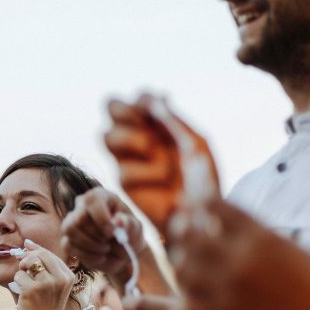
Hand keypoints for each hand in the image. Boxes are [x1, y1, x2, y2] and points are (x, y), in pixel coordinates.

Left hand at [13, 241, 73, 309]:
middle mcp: (60, 278)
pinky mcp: (32, 290)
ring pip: (28, 262)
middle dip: (27, 258)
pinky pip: (19, 275)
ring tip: (25, 280)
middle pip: (40, 254)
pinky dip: (17, 282)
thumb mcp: (52, 284)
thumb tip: (28, 243)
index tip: (27, 248)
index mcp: (68, 276)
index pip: (50, 254)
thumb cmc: (45, 305)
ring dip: (22, 269)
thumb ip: (44, 264)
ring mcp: (47, 284)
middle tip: (23, 267)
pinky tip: (23, 292)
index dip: (36, 249)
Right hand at [60, 188, 144, 282]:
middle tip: (110, 244)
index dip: (101, 219)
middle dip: (96, 236)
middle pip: (79, 218)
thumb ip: (128, 223)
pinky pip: (68, 245)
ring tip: (105, 249)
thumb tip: (117, 221)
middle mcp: (82, 206)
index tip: (112, 233)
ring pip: (70, 230)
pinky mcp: (68, 239)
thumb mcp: (135, 229)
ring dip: (90, 245)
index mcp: (100, 196)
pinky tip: (100, 257)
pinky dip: (86, 255)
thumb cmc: (129, 235)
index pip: (91, 201)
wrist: (124, 252)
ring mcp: (72, 222)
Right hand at [105, 94, 219, 235]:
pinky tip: (163, 181)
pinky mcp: (124, 182)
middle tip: (143, 122)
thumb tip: (153, 97)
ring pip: (106, 136)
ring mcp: (128, 159)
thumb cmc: (202, 177)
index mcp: (156, 124)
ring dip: (132, 139)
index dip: (142, 99)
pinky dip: (148, 172)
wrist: (202, 212)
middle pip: (110, 106)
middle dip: (124, 111)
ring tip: (154, 151)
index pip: (137, 98)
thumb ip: (172, 120)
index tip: (159, 107)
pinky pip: (124, 169)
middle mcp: (138, 137)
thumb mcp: (194, 142)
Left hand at [172, 198, 309, 309]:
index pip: (215, 206)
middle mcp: (241, 262)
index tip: (195, 201)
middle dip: (182, 227)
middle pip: (190, 235)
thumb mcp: (292, 251)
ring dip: (181, 263)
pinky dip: (183, 301)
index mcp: (262, 238)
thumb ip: (257, 237)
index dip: (200, 201)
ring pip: (183, 270)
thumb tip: (221, 222)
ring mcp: (229, 293)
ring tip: (184, 262)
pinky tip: (186, 297)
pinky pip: (187, 306)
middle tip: (180, 227)